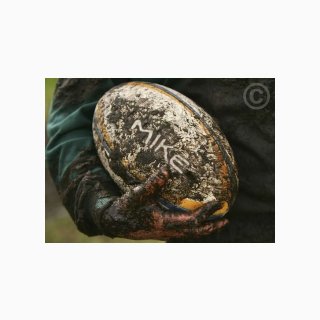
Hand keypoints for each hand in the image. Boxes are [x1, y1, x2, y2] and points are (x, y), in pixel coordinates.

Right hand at [99, 166, 227, 240]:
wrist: (114, 223)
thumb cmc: (126, 209)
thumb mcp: (137, 194)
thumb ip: (152, 182)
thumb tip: (167, 169)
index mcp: (165, 223)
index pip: (193, 220)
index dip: (206, 212)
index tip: (217, 203)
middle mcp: (168, 230)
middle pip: (195, 232)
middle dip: (211, 226)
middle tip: (225, 220)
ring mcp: (165, 232)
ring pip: (190, 233)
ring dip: (204, 228)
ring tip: (215, 222)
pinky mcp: (162, 230)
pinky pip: (183, 231)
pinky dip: (193, 227)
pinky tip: (194, 221)